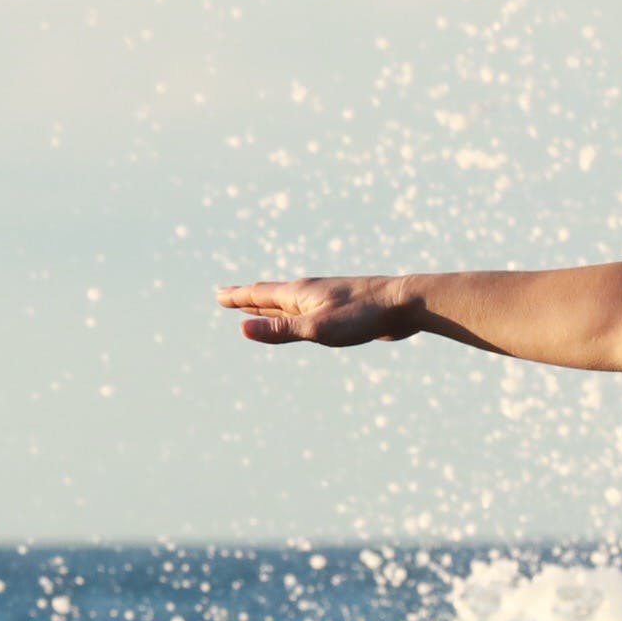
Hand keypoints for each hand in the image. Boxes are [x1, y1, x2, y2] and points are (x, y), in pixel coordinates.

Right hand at [217, 275, 438, 347]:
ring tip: (258, 304)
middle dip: (247, 298)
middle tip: (228, 297)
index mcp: (299, 293)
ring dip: (269, 303)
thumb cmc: (362, 316)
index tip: (218, 295)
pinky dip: (293, 311)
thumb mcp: (317, 328)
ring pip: (290, 301)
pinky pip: (308, 309)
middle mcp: (310, 291)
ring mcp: (326, 297)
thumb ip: (281, 329)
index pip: (259, 294)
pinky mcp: (343, 307)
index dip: (237, 297)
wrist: (403, 304)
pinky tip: (302, 314)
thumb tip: (243, 329)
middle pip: (271, 294)